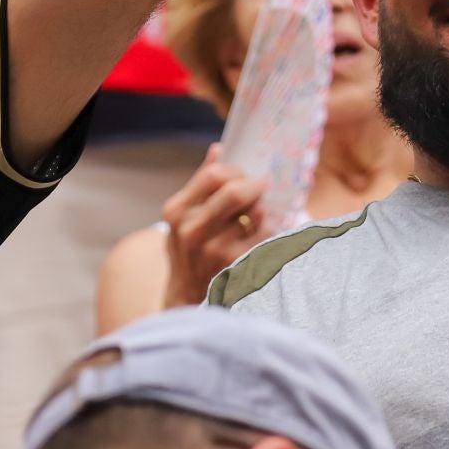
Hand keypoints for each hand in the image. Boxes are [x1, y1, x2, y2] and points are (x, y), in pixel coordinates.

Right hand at [161, 144, 268, 307]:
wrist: (188, 299)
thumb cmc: (189, 252)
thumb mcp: (183, 219)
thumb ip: (200, 185)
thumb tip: (218, 149)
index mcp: (176, 211)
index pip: (213, 175)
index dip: (236, 171)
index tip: (246, 176)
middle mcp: (191, 230)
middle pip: (234, 191)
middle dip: (255, 185)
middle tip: (264, 187)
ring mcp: (213, 250)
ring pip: (255, 213)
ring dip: (265, 209)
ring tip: (264, 212)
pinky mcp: (236, 266)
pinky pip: (266, 237)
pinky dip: (272, 229)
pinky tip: (268, 230)